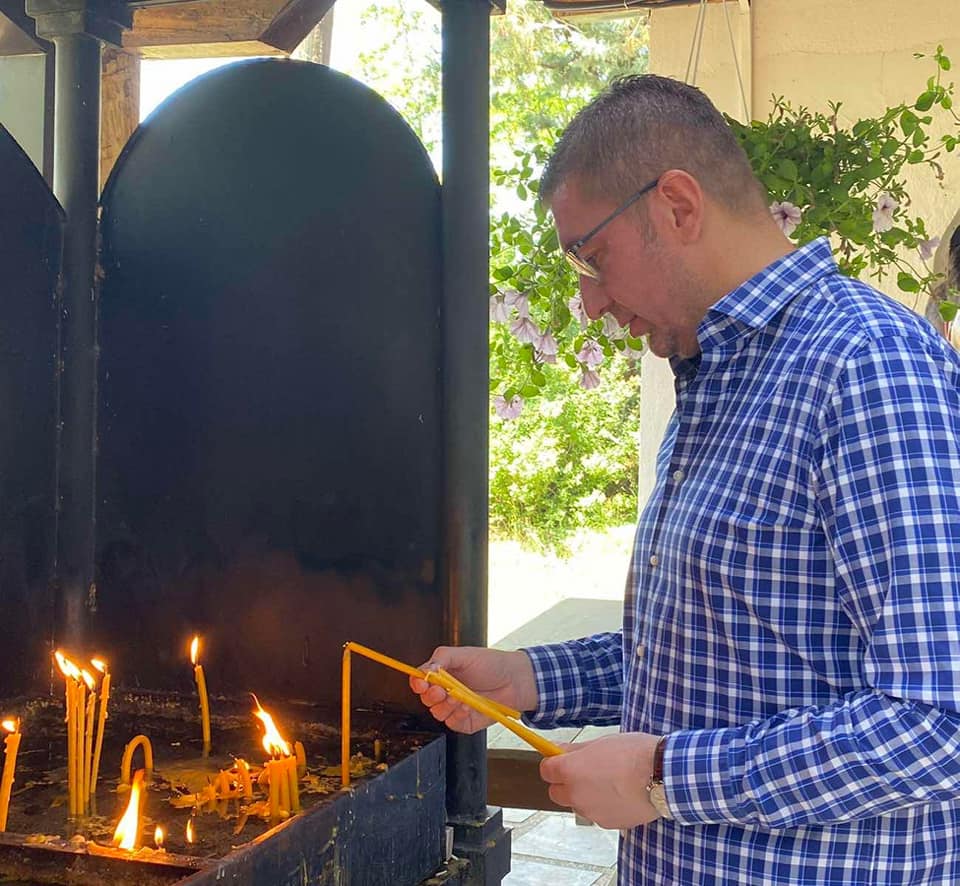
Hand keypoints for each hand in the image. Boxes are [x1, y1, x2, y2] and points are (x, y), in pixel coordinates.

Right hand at [409, 646, 537, 733]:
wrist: (515, 681)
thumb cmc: (492, 665)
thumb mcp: (465, 654)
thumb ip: (442, 658)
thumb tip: (426, 669)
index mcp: (442, 674)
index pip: (420, 681)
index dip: (417, 683)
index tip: (422, 683)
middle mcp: (446, 692)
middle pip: (426, 699)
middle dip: (431, 696)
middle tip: (441, 690)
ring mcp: (454, 708)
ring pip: (437, 713)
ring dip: (447, 705)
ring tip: (460, 696)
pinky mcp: (464, 722)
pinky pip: (452, 723)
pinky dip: (458, 715)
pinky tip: (468, 706)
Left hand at [539, 732, 661, 828]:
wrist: (662, 776)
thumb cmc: (635, 754)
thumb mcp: (601, 742)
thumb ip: (575, 750)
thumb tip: (558, 750)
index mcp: (570, 770)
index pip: (545, 771)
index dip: (554, 764)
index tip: (561, 760)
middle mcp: (576, 794)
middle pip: (557, 792)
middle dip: (566, 783)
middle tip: (583, 771)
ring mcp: (591, 812)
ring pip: (578, 804)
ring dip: (585, 795)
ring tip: (608, 782)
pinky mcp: (607, 823)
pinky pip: (597, 813)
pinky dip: (602, 805)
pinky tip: (619, 794)